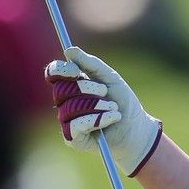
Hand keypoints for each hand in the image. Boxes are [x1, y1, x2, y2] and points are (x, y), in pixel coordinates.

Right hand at [45, 46, 161, 175]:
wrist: (135, 127)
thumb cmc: (122, 101)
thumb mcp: (110, 78)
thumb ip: (90, 63)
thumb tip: (69, 50)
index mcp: (71, 85)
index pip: (53, 74)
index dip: (61, 70)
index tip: (76, 71)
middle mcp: (65, 102)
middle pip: (61, 90)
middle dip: (87, 89)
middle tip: (106, 92)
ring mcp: (67, 121)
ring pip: (70, 107)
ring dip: (98, 106)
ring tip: (113, 108)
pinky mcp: (73, 138)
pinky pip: (76, 125)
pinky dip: (98, 120)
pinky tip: (112, 119)